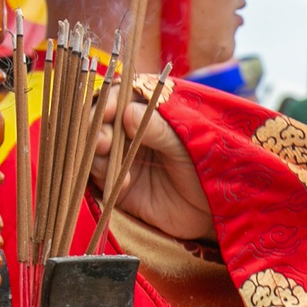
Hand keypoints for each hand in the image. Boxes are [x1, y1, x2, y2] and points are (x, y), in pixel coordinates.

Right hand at [92, 91, 215, 242]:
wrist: (212, 209)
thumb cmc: (206, 168)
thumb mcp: (185, 146)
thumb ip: (159, 130)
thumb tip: (127, 113)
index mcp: (149, 113)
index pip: (122, 96)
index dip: (110, 101)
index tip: (109, 111)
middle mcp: (131, 132)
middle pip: (101, 122)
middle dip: (97, 129)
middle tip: (103, 143)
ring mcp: (123, 158)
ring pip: (94, 150)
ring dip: (96, 155)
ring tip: (110, 164)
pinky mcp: (118, 186)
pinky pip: (100, 179)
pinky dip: (105, 179)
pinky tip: (122, 185)